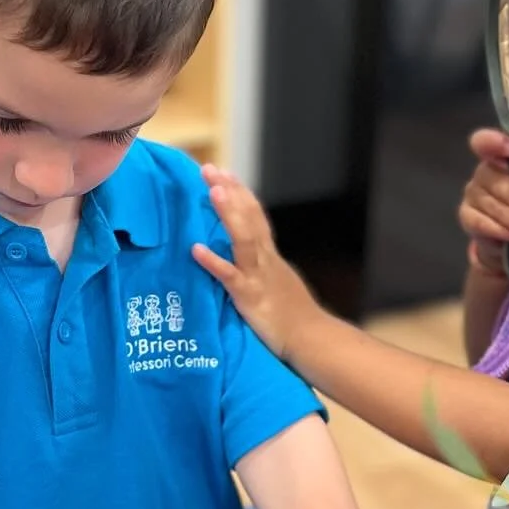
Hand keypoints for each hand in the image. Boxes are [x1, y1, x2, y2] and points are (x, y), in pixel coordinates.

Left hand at [191, 167, 322, 361]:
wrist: (312, 340)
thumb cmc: (294, 318)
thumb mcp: (279, 284)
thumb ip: (263, 270)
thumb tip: (248, 260)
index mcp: (270, 257)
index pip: (256, 217)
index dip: (240, 193)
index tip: (225, 173)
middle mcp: (266, 260)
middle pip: (249, 218)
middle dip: (230, 192)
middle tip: (209, 168)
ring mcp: (259, 277)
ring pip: (244, 239)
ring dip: (228, 213)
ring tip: (211, 191)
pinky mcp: (251, 297)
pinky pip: (230, 277)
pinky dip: (213, 262)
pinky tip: (195, 250)